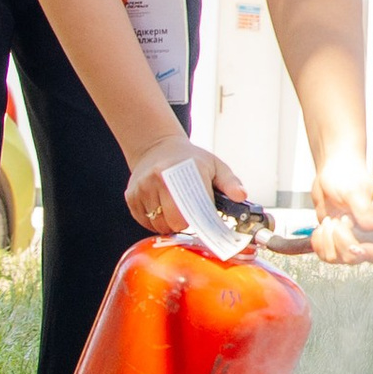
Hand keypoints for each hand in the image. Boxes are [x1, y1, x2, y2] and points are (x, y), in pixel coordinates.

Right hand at [124, 135, 248, 233]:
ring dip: (170, 224)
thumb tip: (241, 196)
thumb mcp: (215, 166)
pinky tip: (163, 207)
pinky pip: (145, 223)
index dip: (203, 221)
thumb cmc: (190, 160)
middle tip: (192, 215)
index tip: (210, 226)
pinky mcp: (131, 197)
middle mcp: (158, 178)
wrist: (157, 147)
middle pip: (175, 222)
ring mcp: (142, 188)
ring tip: (177, 209)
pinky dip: (156, 221)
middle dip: (186, 224)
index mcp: (182, 170)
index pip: (193, 209)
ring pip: (160, 226)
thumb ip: (230, 183)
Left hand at [307, 147, 372, 265]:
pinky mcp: (337, 242)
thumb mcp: (356, 191)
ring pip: (339, 258)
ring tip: (330, 221)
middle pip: (358, 257)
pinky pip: (326, 254)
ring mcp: (353, 240)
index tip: (355, 246)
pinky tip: (322, 227)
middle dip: (342, 241)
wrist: (331, 174)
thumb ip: (367, 211)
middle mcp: (370, 236)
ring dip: (328, 240)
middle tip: (338, 220)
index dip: (369, 252)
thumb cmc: (348, 176)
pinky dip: (319, 242)